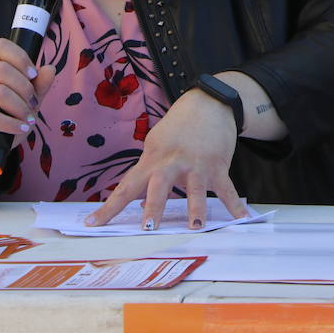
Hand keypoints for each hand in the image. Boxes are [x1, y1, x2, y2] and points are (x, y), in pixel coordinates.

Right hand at [0, 38, 55, 176]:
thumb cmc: (3, 118)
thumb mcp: (25, 99)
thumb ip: (38, 84)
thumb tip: (50, 69)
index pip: (1, 46)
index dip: (21, 58)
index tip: (34, 74)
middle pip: (2, 70)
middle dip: (25, 88)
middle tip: (33, 103)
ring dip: (21, 107)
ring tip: (28, 118)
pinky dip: (12, 123)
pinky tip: (21, 128)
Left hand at [85, 87, 247, 230]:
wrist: (209, 103)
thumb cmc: (178, 127)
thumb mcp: (156, 144)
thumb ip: (148, 171)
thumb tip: (139, 200)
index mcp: (152, 160)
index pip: (126, 187)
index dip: (109, 208)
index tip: (92, 224)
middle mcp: (172, 163)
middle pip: (159, 187)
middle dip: (154, 208)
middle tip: (148, 229)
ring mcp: (197, 165)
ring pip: (195, 189)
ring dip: (195, 209)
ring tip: (195, 227)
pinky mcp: (218, 166)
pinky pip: (227, 189)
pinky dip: (235, 205)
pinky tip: (242, 219)